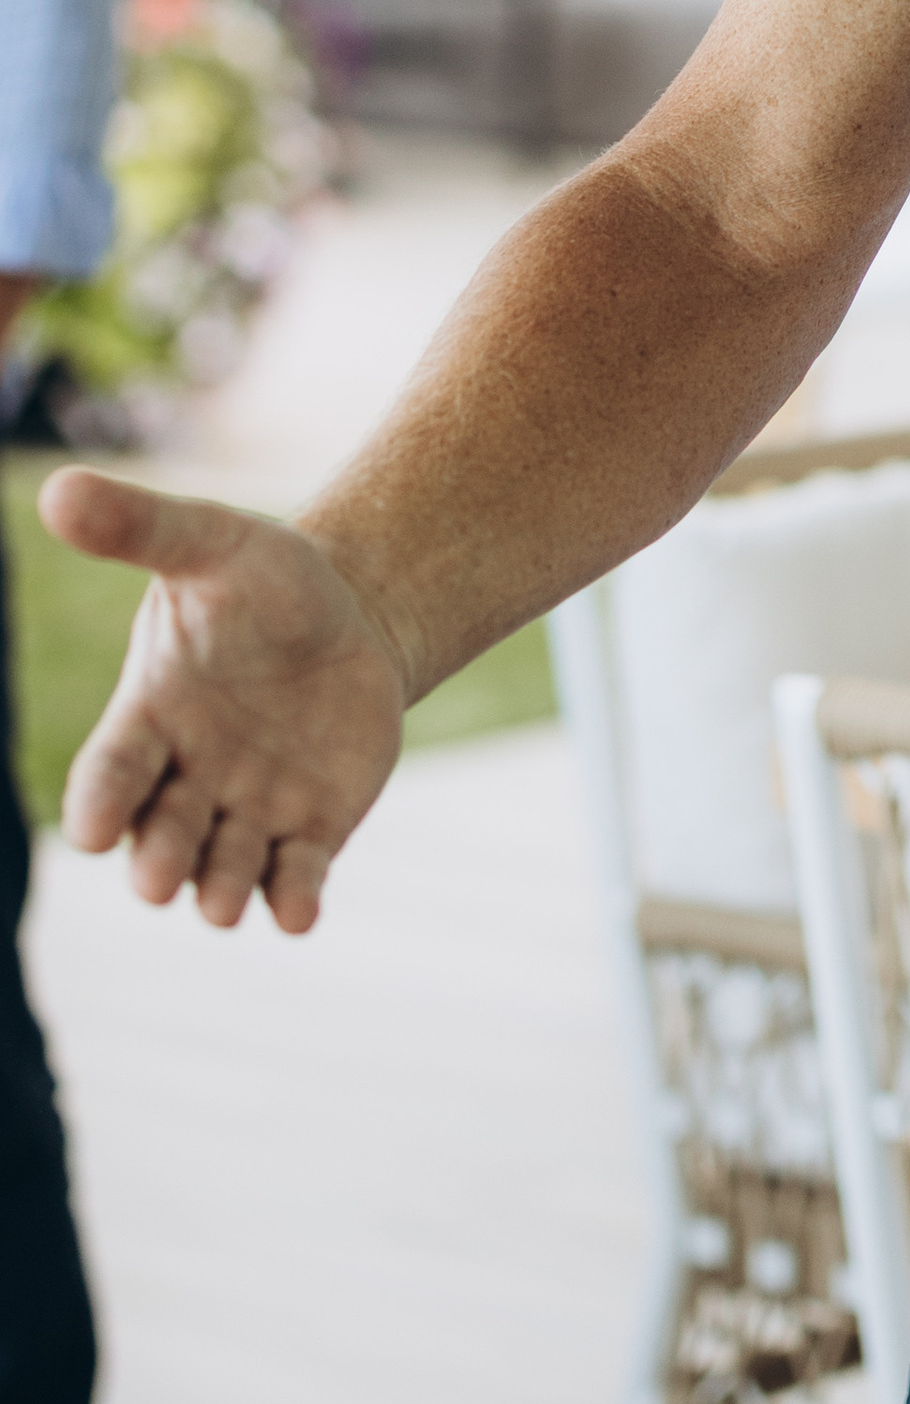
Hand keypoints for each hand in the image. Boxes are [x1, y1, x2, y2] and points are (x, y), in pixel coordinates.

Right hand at [35, 467, 409, 931]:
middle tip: (162, 880)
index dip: (99, 801)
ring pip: (221, 871)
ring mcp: (246, 812)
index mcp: (150, 718)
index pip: (110, 771)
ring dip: (219, 890)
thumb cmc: (266, 580)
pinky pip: (294, 879)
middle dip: (158, 859)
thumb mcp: (208, 544)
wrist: (357, 612)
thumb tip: (57, 489)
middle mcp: (188, 778)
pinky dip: (292, 902)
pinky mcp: (310, 832)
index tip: (92, 827)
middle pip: (159, 835)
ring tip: (221, 901)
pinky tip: (298, 914)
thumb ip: (139, 528)